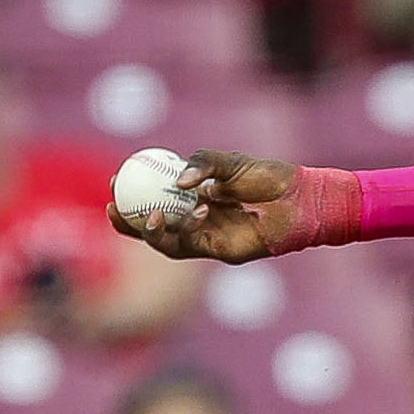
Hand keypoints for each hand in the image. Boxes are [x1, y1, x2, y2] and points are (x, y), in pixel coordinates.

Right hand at [109, 150, 303, 263]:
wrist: (299, 200)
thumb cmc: (269, 178)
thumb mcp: (230, 162)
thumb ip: (203, 163)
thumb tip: (177, 181)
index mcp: (193, 197)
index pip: (153, 197)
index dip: (130, 192)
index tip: (115, 179)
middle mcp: (195, 219)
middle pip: (150, 227)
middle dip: (126, 221)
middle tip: (113, 206)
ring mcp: (206, 237)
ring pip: (166, 243)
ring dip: (151, 231)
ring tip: (150, 214)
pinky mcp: (220, 252)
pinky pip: (192, 246)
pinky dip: (186, 231)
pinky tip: (196, 212)